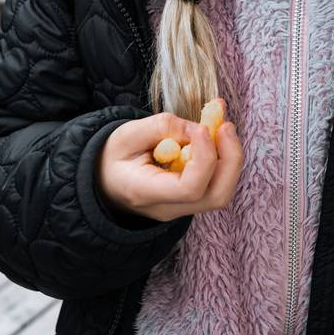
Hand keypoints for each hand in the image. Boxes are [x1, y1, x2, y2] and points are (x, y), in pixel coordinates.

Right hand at [95, 105, 242, 222]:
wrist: (103, 182)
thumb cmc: (111, 158)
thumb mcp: (125, 134)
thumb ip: (162, 127)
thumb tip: (198, 128)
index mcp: (145, 193)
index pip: (189, 188)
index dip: (205, 156)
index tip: (201, 128)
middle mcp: (168, 208)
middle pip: (216, 195)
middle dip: (230, 158)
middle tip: (225, 125)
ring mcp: (182, 209)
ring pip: (222, 192)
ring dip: (230, 156)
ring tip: (221, 127)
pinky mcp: (191, 200)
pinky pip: (216, 183)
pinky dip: (223, 158)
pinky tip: (214, 136)